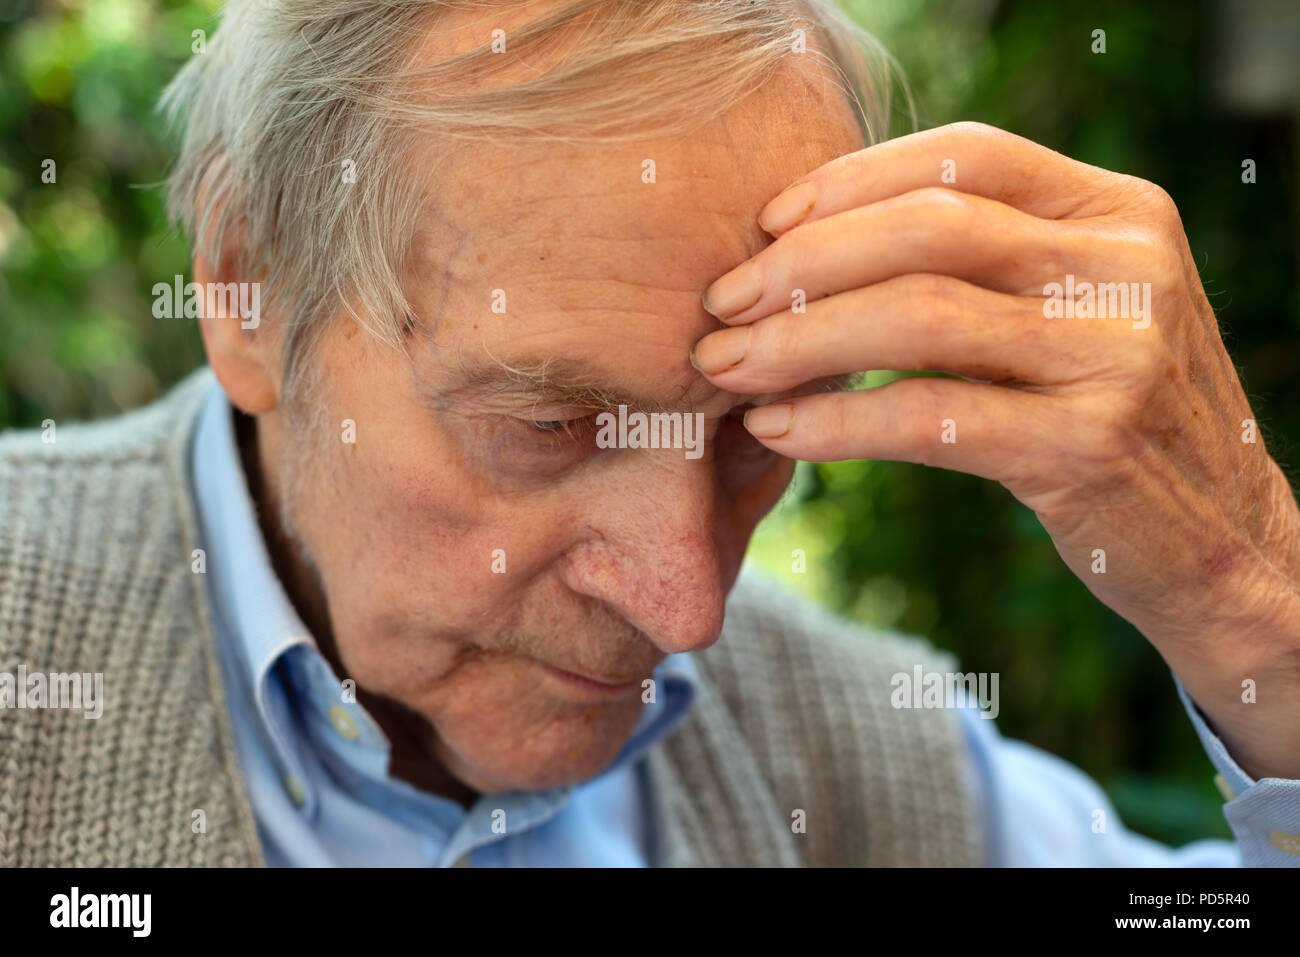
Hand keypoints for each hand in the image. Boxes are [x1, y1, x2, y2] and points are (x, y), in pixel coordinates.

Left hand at [692, 122, 1299, 779]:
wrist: (1222, 540)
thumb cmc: (1113, 414)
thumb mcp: (1075, 311)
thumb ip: (987, 265)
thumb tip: (815, 245)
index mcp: (1118, 211)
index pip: (963, 159)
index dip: (850, 181)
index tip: (766, 224)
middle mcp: (1126, 266)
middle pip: (928, 228)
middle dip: (800, 265)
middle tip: (720, 306)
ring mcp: (1114, 355)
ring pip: (918, 317)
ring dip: (798, 342)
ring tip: (725, 370)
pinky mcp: (1087, 446)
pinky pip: (928, 417)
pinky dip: (837, 420)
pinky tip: (778, 428)